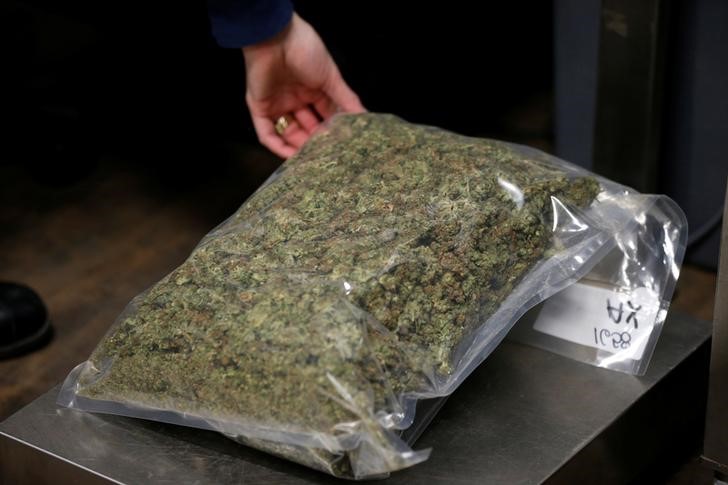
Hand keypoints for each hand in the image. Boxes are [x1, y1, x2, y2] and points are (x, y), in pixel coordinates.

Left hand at [242, 13, 364, 157]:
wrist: (275, 37)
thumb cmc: (306, 51)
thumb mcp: (331, 78)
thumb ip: (346, 99)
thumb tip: (364, 117)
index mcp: (313, 90)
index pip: (325, 117)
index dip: (333, 132)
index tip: (343, 147)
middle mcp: (295, 100)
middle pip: (307, 128)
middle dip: (317, 143)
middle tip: (329, 158)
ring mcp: (277, 105)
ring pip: (288, 134)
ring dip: (299, 148)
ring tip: (312, 162)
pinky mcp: (259, 108)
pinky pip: (267, 133)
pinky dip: (277, 146)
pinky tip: (291, 156)